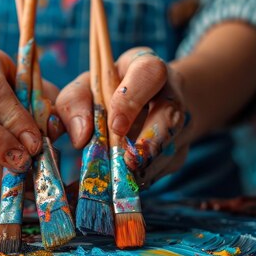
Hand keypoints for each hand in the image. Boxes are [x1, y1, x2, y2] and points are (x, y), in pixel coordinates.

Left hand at [56, 47, 190, 188]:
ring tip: (125, 181)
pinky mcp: (179, 150)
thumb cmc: (107, 92)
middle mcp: (171, 93)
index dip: (133, 98)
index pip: (150, 73)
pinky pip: (166, 167)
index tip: (115, 125)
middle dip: (150, 143)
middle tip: (128, 163)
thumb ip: (75, 103)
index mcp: (147, 68)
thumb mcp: (86, 88)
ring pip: (171, 146)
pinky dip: (145, 179)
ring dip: (148, 167)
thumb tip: (79, 137)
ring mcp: (180, 124)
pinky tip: (127, 187)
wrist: (140, 105)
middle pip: (171, 115)